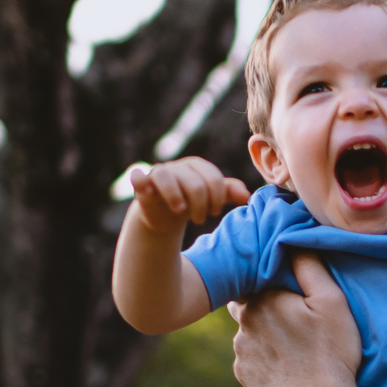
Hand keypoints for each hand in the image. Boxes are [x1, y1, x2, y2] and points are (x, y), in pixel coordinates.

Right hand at [131, 157, 248, 233]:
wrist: (166, 214)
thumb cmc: (192, 202)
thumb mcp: (211, 197)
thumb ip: (229, 192)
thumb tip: (247, 196)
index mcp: (198, 166)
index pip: (213, 179)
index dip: (217, 198)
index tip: (215, 212)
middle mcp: (179, 167)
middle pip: (194, 183)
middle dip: (201, 205)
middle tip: (202, 219)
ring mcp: (159, 173)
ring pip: (166, 177)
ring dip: (175, 196)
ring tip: (181, 211)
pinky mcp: (142, 184)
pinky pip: (138, 177)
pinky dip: (140, 181)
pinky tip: (146, 191)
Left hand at [229, 253, 362, 386]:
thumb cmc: (328, 353)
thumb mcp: (331, 302)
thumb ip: (309, 266)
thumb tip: (292, 240)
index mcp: (262, 299)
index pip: (253, 277)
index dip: (266, 277)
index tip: (284, 284)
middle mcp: (243, 323)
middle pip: (248, 304)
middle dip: (264, 305)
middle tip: (291, 314)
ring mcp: (241, 352)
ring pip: (249, 333)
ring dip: (265, 334)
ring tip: (294, 346)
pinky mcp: (245, 377)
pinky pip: (252, 360)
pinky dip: (265, 360)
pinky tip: (287, 367)